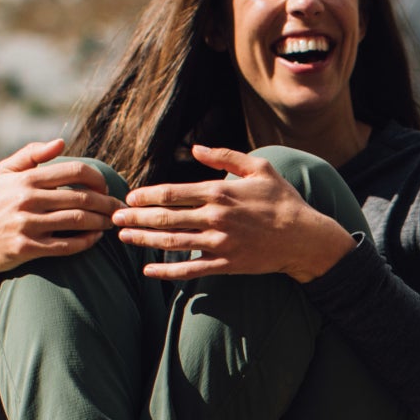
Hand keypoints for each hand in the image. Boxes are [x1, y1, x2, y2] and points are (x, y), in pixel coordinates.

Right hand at [0, 140, 118, 297]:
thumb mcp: (4, 173)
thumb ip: (31, 154)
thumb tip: (61, 142)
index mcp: (25, 179)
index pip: (73, 171)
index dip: (97, 178)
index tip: (104, 187)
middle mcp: (26, 199)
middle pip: (81, 198)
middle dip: (106, 203)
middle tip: (118, 208)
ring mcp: (26, 224)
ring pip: (77, 221)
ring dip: (101, 222)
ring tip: (111, 222)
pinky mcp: (27, 248)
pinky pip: (66, 245)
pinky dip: (86, 242)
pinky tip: (95, 238)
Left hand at [113, 143, 358, 281]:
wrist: (305, 238)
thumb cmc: (282, 200)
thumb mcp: (259, 168)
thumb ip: (225, 157)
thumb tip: (196, 148)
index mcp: (220, 192)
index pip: (173, 193)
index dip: (147, 196)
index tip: (129, 197)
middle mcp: (216, 217)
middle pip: (166, 217)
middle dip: (135, 217)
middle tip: (114, 218)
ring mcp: (220, 243)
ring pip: (172, 242)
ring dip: (144, 240)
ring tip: (125, 237)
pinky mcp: (226, 264)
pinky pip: (190, 270)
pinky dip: (167, 271)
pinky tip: (149, 270)